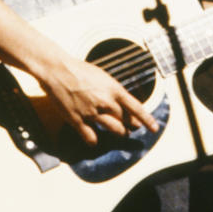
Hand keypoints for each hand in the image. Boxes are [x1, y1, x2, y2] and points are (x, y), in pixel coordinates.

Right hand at [38, 48, 158, 147]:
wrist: (57, 70)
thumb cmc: (80, 70)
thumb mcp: (103, 77)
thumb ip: (113, 91)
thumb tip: (123, 102)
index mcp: (114, 89)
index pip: (136, 108)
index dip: (147, 120)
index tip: (154, 128)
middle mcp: (105, 102)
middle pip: (125, 121)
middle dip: (130, 125)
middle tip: (131, 127)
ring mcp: (92, 112)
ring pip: (114, 130)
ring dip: (119, 133)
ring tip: (120, 133)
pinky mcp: (77, 120)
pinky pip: (91, 137)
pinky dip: (94, 141)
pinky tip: (94, 140)